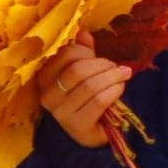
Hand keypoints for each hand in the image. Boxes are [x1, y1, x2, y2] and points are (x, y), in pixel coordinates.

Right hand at [35, 31, 129, 148]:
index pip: (65, 54)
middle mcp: (47, 96)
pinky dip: (114, 90)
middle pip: (78, 70)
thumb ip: (82, 54)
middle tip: (116, 67)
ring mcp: (61, 113)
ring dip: (112, 76)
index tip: (98, 56)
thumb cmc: (86, 98)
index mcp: (44, 78)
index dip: (86, 51)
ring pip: (90, 85)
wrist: (90, 133)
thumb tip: (84, 34)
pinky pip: (99, 101)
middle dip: (102, 64)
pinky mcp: (77, 125)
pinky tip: (120, 88)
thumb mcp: (82, 73)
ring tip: (123, 75)